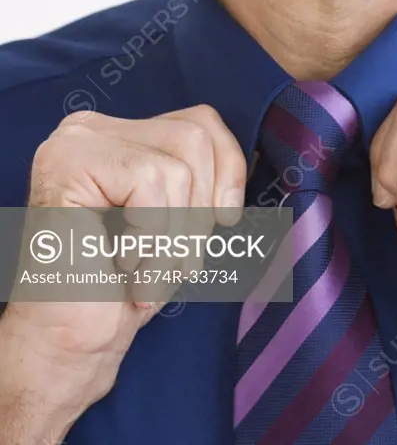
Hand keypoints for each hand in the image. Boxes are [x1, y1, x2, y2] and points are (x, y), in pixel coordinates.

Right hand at [0, 104, 246, 438]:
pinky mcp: (68, 163)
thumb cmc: (124, 285)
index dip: (228, 171)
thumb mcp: (180, 219)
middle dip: (198, 212)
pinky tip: (121, 263)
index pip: (200, 121)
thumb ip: (204, 178)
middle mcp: (93, 127)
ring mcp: (76, 141)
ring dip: (174, 236)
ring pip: (177, 166)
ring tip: (145, 271)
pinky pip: (148, 181)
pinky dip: (149, 235)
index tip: (226, 220)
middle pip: (194, 137)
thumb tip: (261, 155)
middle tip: (171, 263)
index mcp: (121, 133)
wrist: (70, 342)